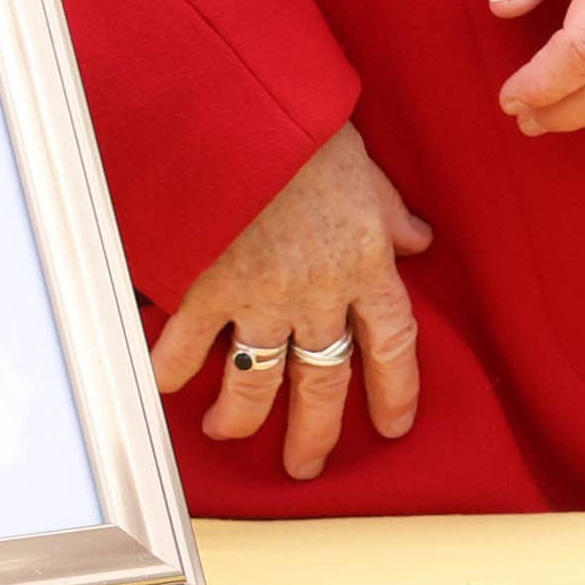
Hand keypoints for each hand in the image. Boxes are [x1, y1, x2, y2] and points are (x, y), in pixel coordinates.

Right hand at [150, 126, 430, 481]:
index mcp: (367, 264)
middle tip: (307, 467)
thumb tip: (419, 240)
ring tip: (231, 434)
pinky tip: (165, 389)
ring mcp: (261, 295)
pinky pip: (187, 346)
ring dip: (242, 417)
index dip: (395, 390)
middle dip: (315, 432)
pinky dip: (171, 370)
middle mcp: (318, 292)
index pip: (392, 344)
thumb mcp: (371, 175)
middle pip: (324, 381)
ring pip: (257, 381)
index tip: (393, 425)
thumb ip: (392, 217)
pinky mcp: (207, 287)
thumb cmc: (313, 137)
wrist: (251, 117)